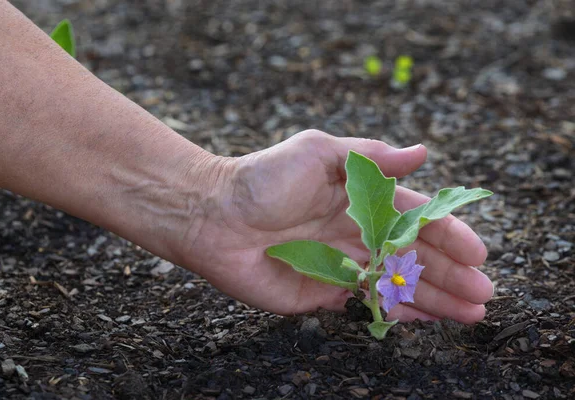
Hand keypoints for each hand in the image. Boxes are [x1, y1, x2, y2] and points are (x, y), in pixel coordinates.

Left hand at [180, 130, 492, 321]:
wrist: (215, 217)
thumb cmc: (263, 179)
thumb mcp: (317, 153)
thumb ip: (370, 156)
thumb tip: (422, 152)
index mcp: (360, 198)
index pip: (415, 217)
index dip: (448, 233)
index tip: (477, 251)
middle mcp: (357, 231)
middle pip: (414, 254)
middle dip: (451, 273)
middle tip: (483, 293)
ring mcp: (343, 263)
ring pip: (398, 282)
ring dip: (435, 297)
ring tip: (470, 313)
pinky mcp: (324, 292)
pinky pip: (368, 303)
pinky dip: (397, 312)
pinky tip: (426, 320)